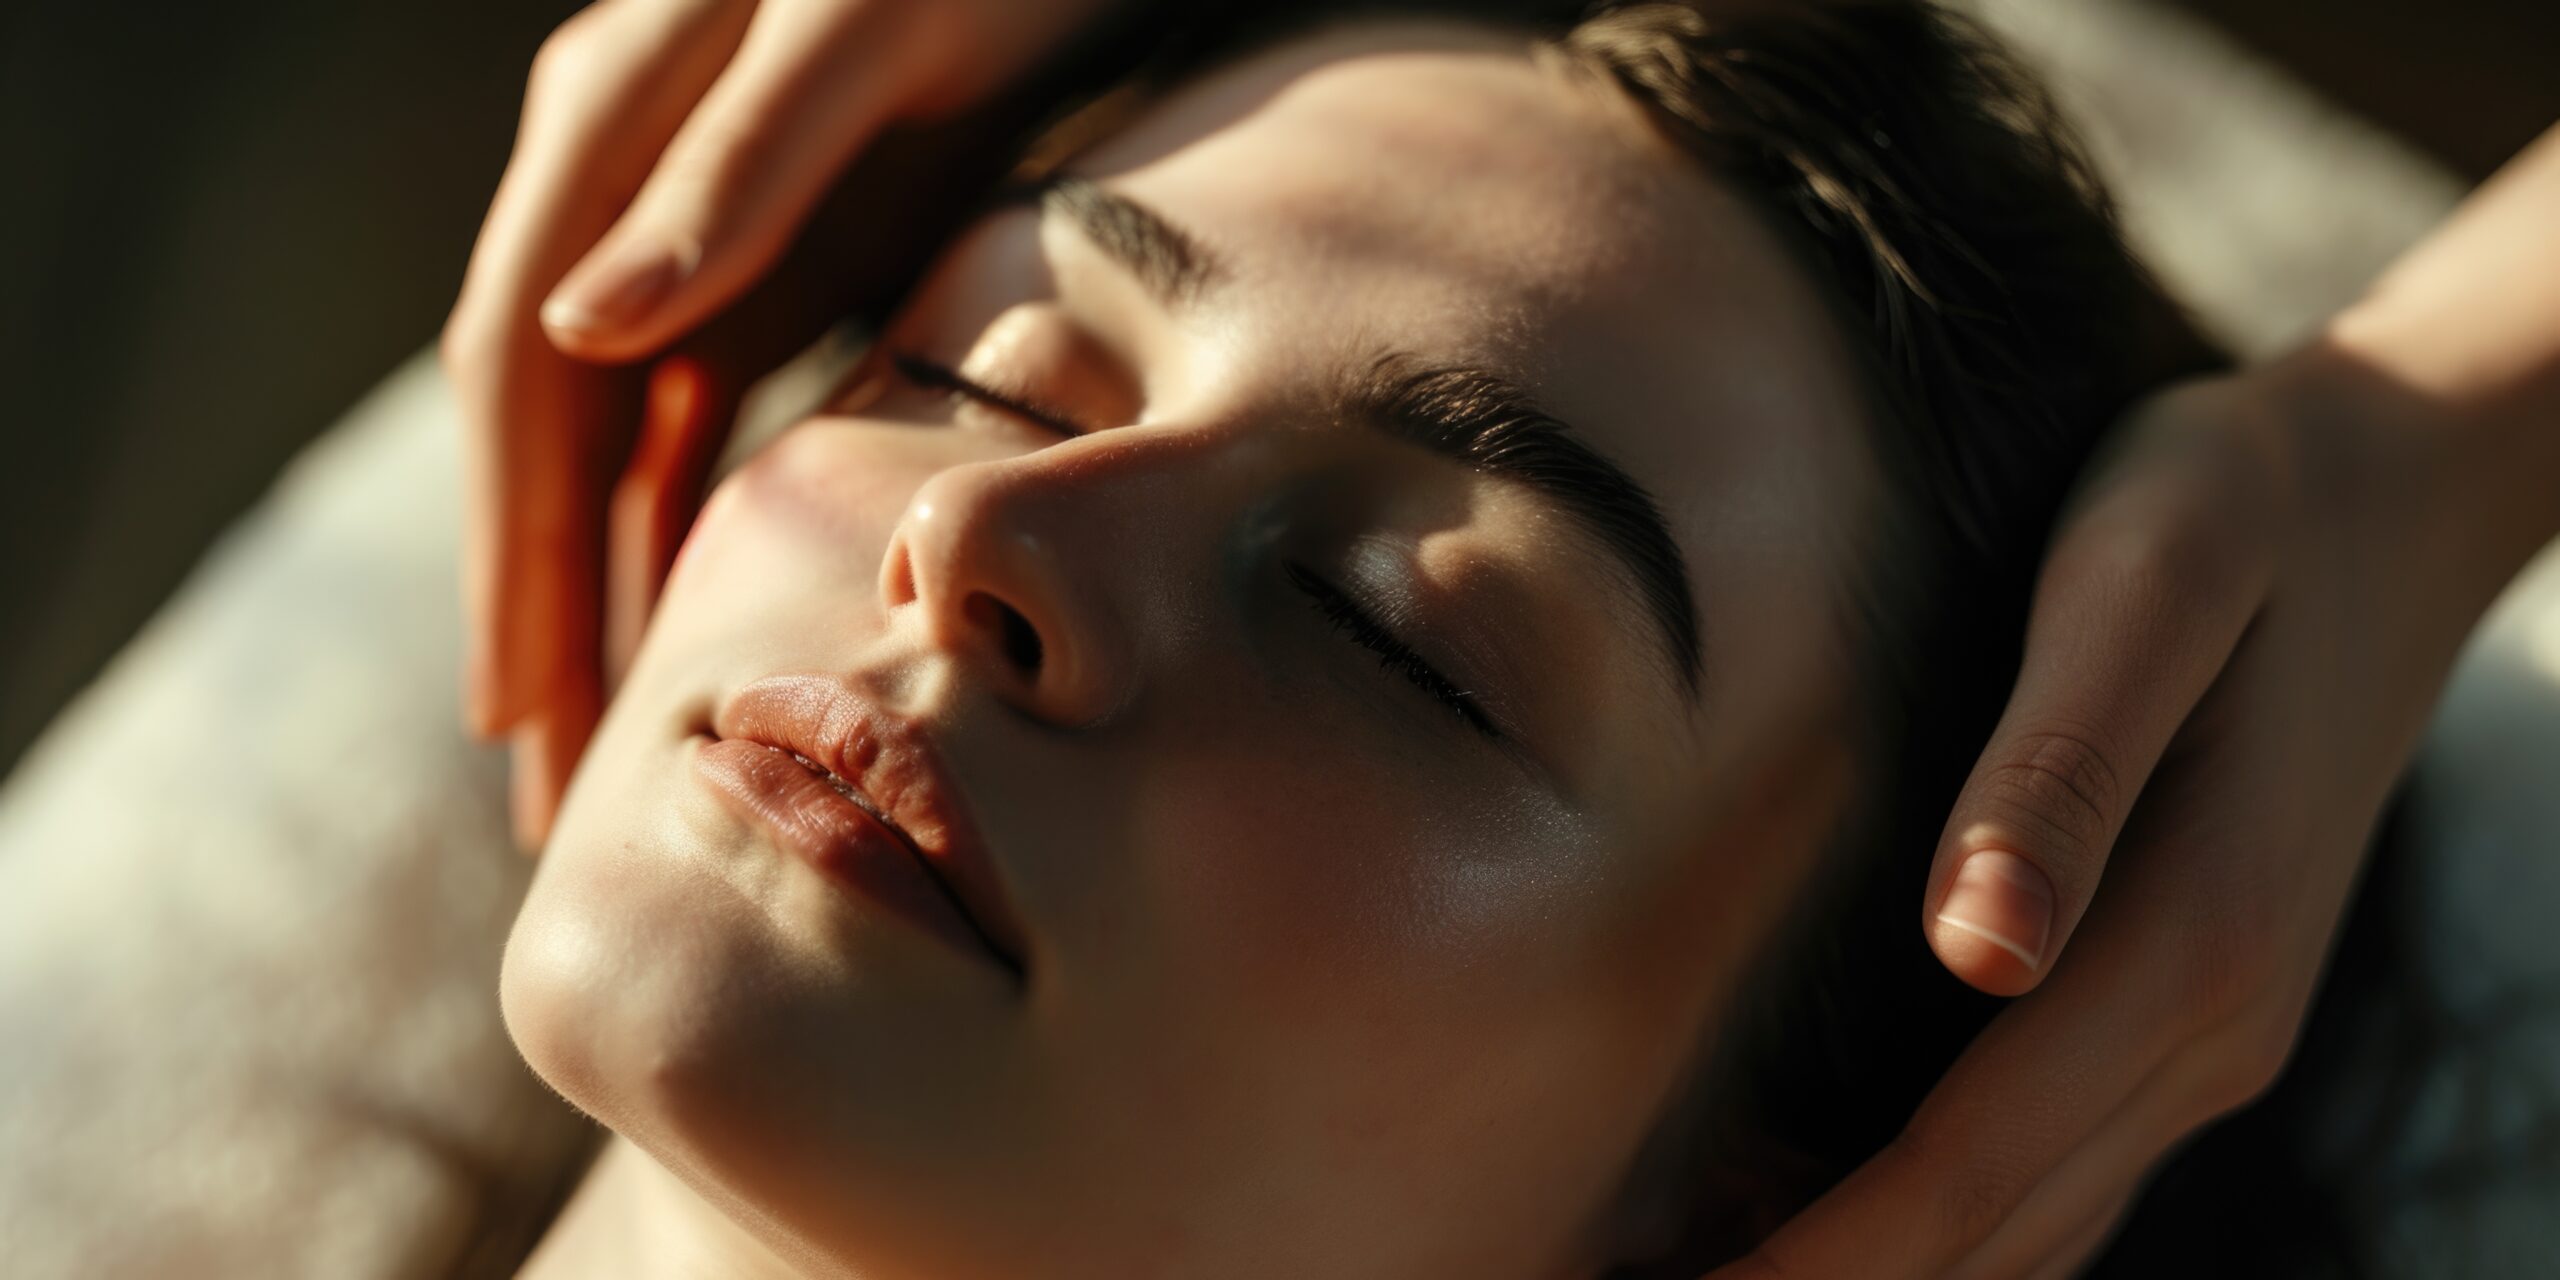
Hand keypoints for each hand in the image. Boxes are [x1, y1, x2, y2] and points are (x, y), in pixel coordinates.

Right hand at [442, 0, 1129, 847]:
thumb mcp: (867, 28)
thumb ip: (737, 166)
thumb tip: (580, 332)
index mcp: (610, 126)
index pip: (524, 372)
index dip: (513, 546)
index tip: (520, 712)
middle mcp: (627, 181)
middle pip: (553, 431)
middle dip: (540, 610)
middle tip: (542, 800)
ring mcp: (701, 221)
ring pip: (618, 442)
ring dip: (603, 592)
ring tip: (603, 753)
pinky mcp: (784, 246)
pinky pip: (700, 415)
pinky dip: (686, 526)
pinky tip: (703, 628)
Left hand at [1708, 361, 2519, 1277]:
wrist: (2396, 488)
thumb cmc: (2233, 507)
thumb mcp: (2143, 584)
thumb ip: (2061, 769)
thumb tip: (1979, 952)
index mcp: (2184, 946)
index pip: (1958, 1174)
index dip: (1801, 1265)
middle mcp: (2209, 1031)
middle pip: (1983, 1241)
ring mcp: (2212, 1037)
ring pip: (2025, 1233)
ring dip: (1867, 1277)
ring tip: (1685, 1276)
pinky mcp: (2193, 1011)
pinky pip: (2059, 1177)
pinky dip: (1942, 1230)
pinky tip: (1814, 1213)